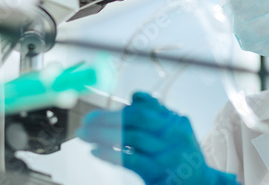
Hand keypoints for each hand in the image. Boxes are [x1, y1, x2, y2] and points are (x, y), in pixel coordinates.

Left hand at [76, 92, 238, 184]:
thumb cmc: (183, 158)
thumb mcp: (177, 133)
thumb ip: (158, 115)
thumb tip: (134, 97)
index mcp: (175, 121)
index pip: (146, 105)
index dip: (119, 106)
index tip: (99, 111)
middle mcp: (173, 133)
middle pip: (136, 117)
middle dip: (107, 117)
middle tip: (87, 120)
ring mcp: (167, 152)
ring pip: (130, 136)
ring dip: (102, 134)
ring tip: (84, 135)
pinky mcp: (160, 171)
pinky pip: (130, 159)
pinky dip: (110, 153)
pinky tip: (96, 151)